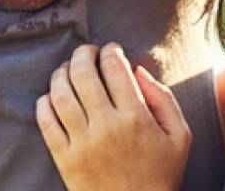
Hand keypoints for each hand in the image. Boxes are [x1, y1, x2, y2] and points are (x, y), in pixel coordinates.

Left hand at [38, 44, 191, 190]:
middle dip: (83, 54)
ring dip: (61, 73)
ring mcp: (82, 143)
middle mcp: (106, 126)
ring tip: (68, 70)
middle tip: (87, 52)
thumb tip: (138, 69)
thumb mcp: (180, 136)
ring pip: (60, 93)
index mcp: (136, 117)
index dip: (110, 50)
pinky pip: (45, 121)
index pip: (115, 67)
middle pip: (83, 73)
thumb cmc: (161, 174)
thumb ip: (164, 98)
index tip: (111, 49)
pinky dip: (45, 101)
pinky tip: (53, 97)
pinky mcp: (64, 158)